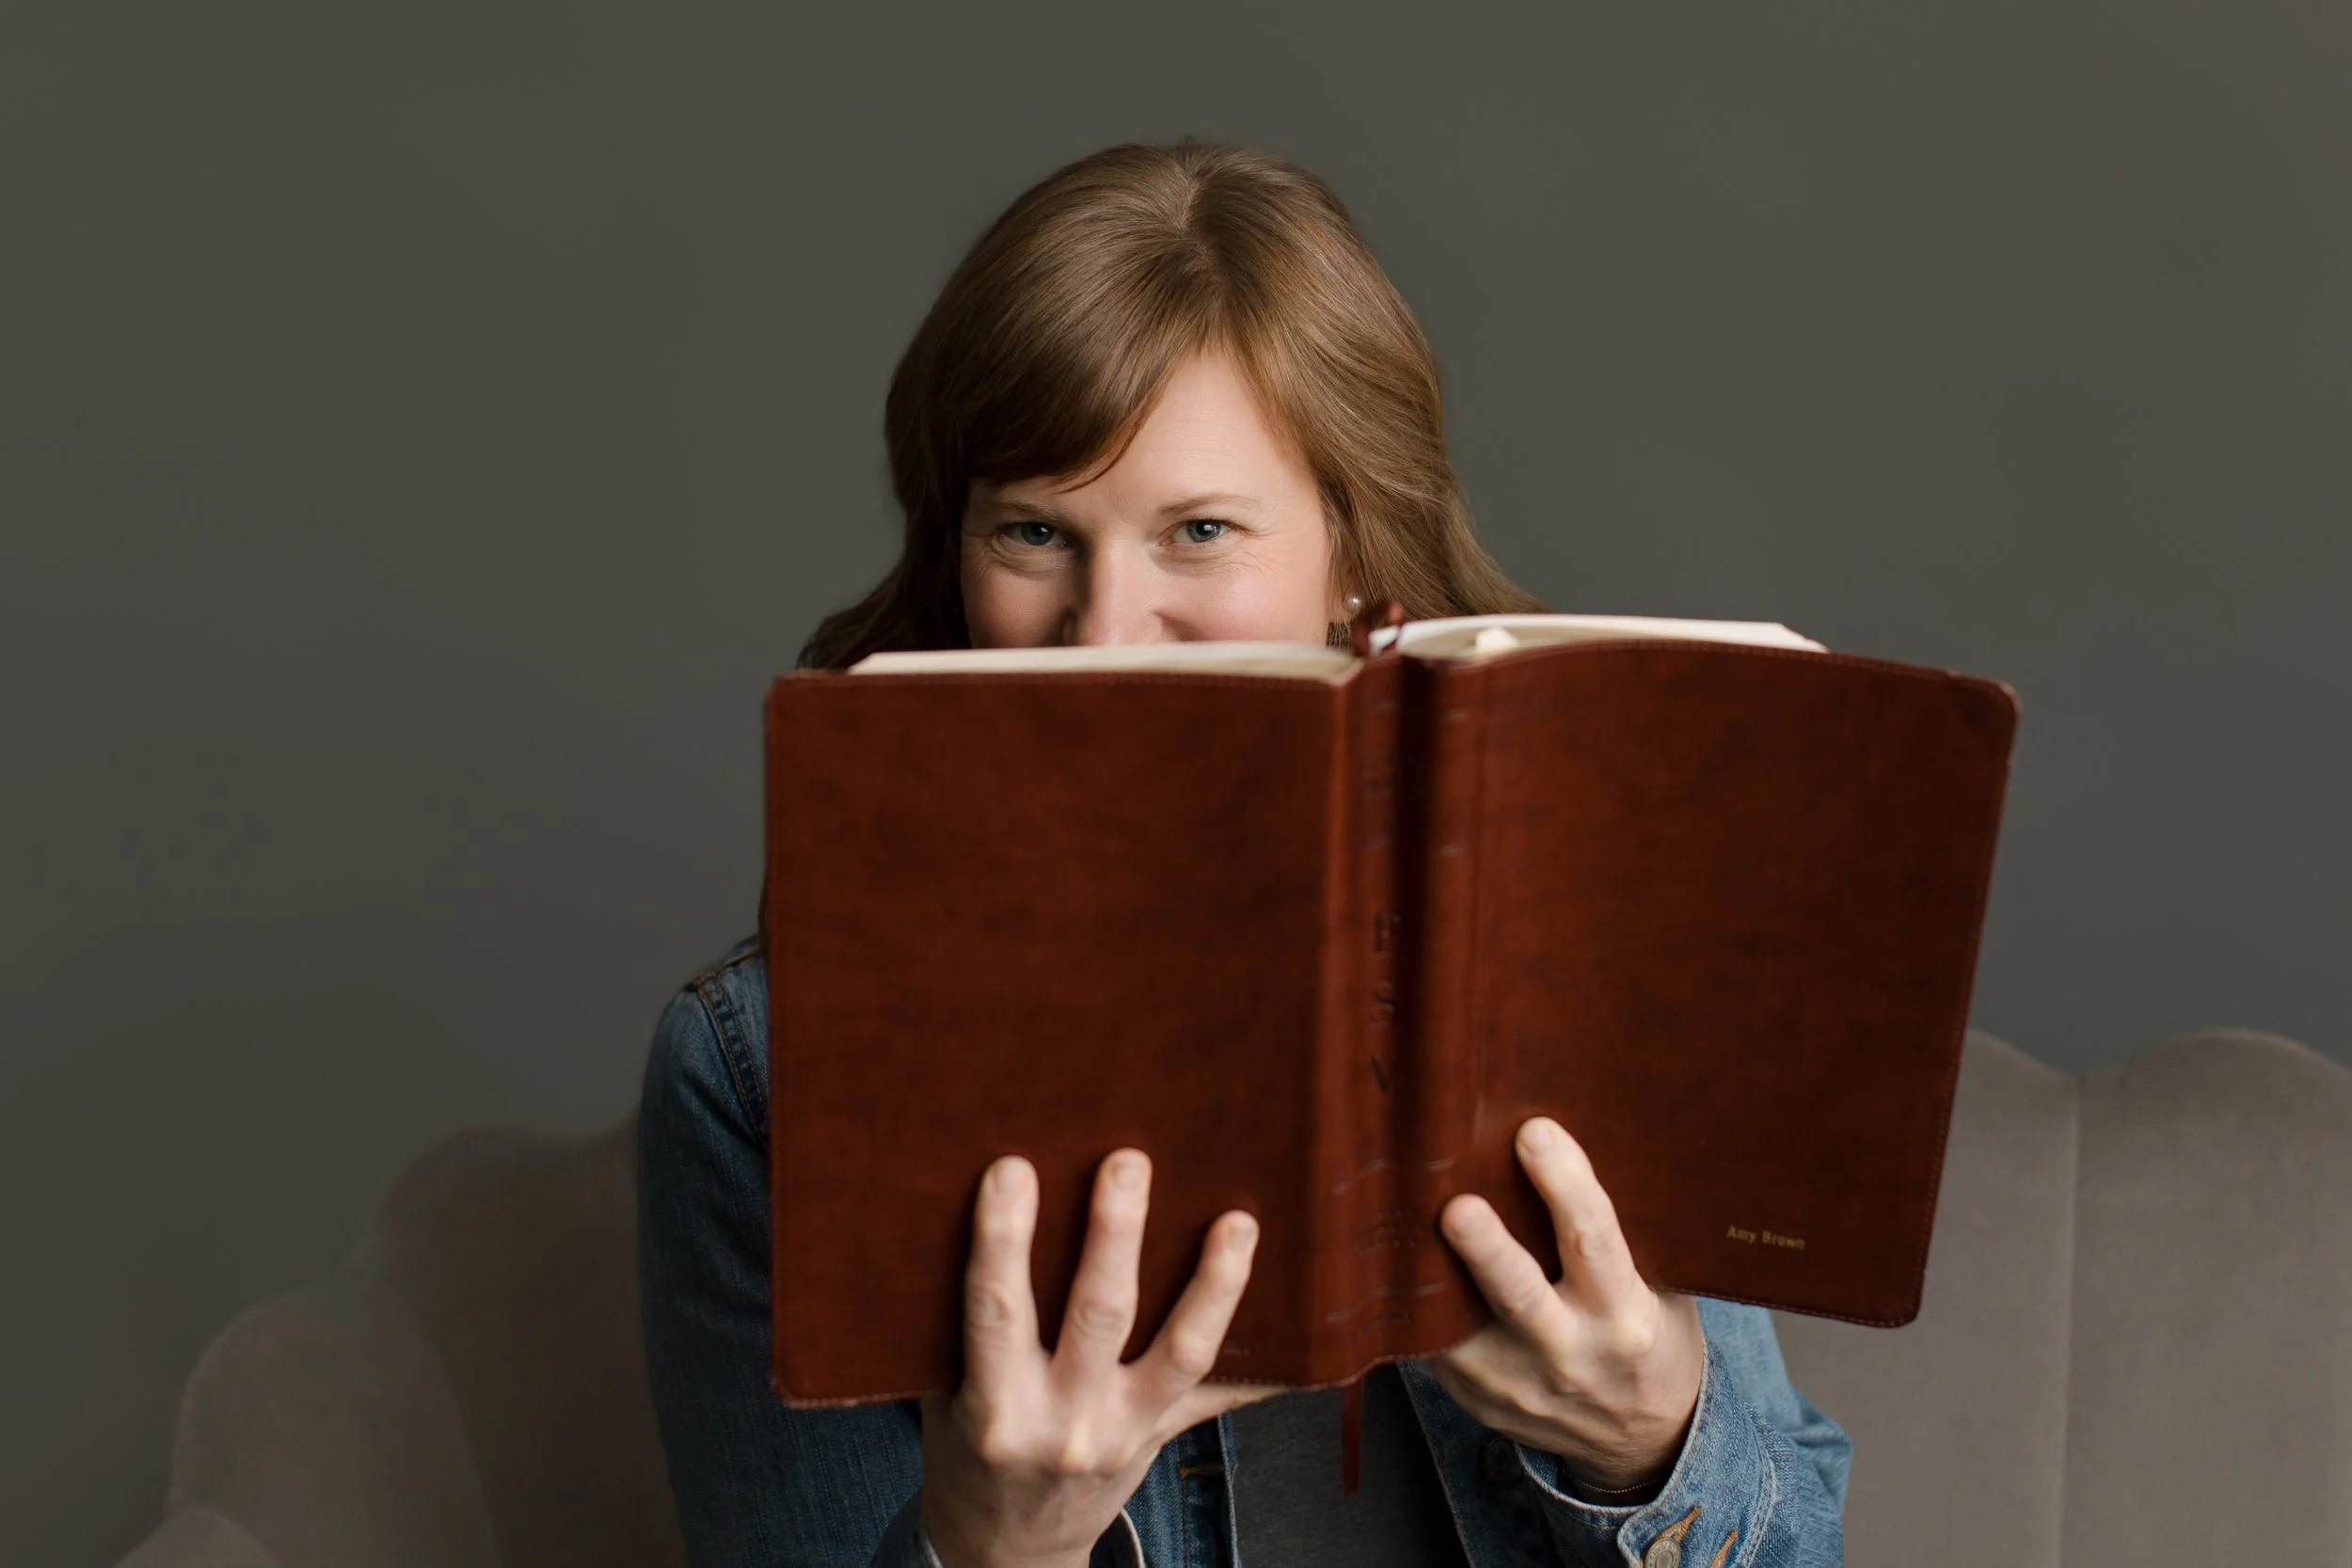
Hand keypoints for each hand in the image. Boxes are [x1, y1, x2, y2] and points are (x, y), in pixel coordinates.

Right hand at [922, 1150, 1269, 1567]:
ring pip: (1182, 1353)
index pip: (997, 1312)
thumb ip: (967, 1325)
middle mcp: (1066, 1423)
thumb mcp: (945, 1398)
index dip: (1003, 1241)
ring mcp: (1126, 1433)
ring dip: (1214, 1285)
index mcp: (996, 1408)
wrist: (1010, 1551)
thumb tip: (975, 1207)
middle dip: (1116, 1236)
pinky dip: (1271, 1363)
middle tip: (1128, 1162)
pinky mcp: (1168, 1436)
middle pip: (1099, 1317)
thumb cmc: (972, 1453)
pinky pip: (1227, 1398)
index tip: (1012, 1169)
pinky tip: (1311, 1321)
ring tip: (1239, 1221)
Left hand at [1430, 1117, 1703, 1495]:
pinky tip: (1401, 1262)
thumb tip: (1551, 1146)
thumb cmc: (1649, 1337)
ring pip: (1460, 1326)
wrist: (1643, 1439)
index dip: (1564, 1185)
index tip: (1535, 1133)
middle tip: (1456, 1206)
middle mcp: (1570, 1354)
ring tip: (1401, 1224)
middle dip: (1485, 1249)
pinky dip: (1420, 1306)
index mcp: (1624, 1317)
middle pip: (1518, 1296)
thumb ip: (1614, 1238)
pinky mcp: (1477, 1401)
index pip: (1592, 1242)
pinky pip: (1439, 1346)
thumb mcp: (1660, 1291)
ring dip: (1431, 1276)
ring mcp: (1518, 1384)